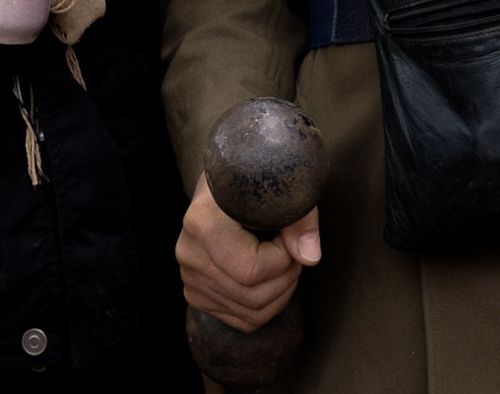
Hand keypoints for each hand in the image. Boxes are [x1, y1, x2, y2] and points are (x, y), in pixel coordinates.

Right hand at [176, 172, 320, 332]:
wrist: (225, 180)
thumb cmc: (255, 180)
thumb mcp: (281, 187)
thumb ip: (301, 219)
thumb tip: (310, 257)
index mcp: (203, 221)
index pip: (251, 269)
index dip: (283, 260)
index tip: (291, 236)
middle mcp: (189, 252)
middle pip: (251, 296)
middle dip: (287, 279)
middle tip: (296, 253)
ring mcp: (189, 276)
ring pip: (250, 313)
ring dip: (280, 294)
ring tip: (286, 263)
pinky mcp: (195, 292)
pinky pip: (241, 320)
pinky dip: (265, 306)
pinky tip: (271, 277)